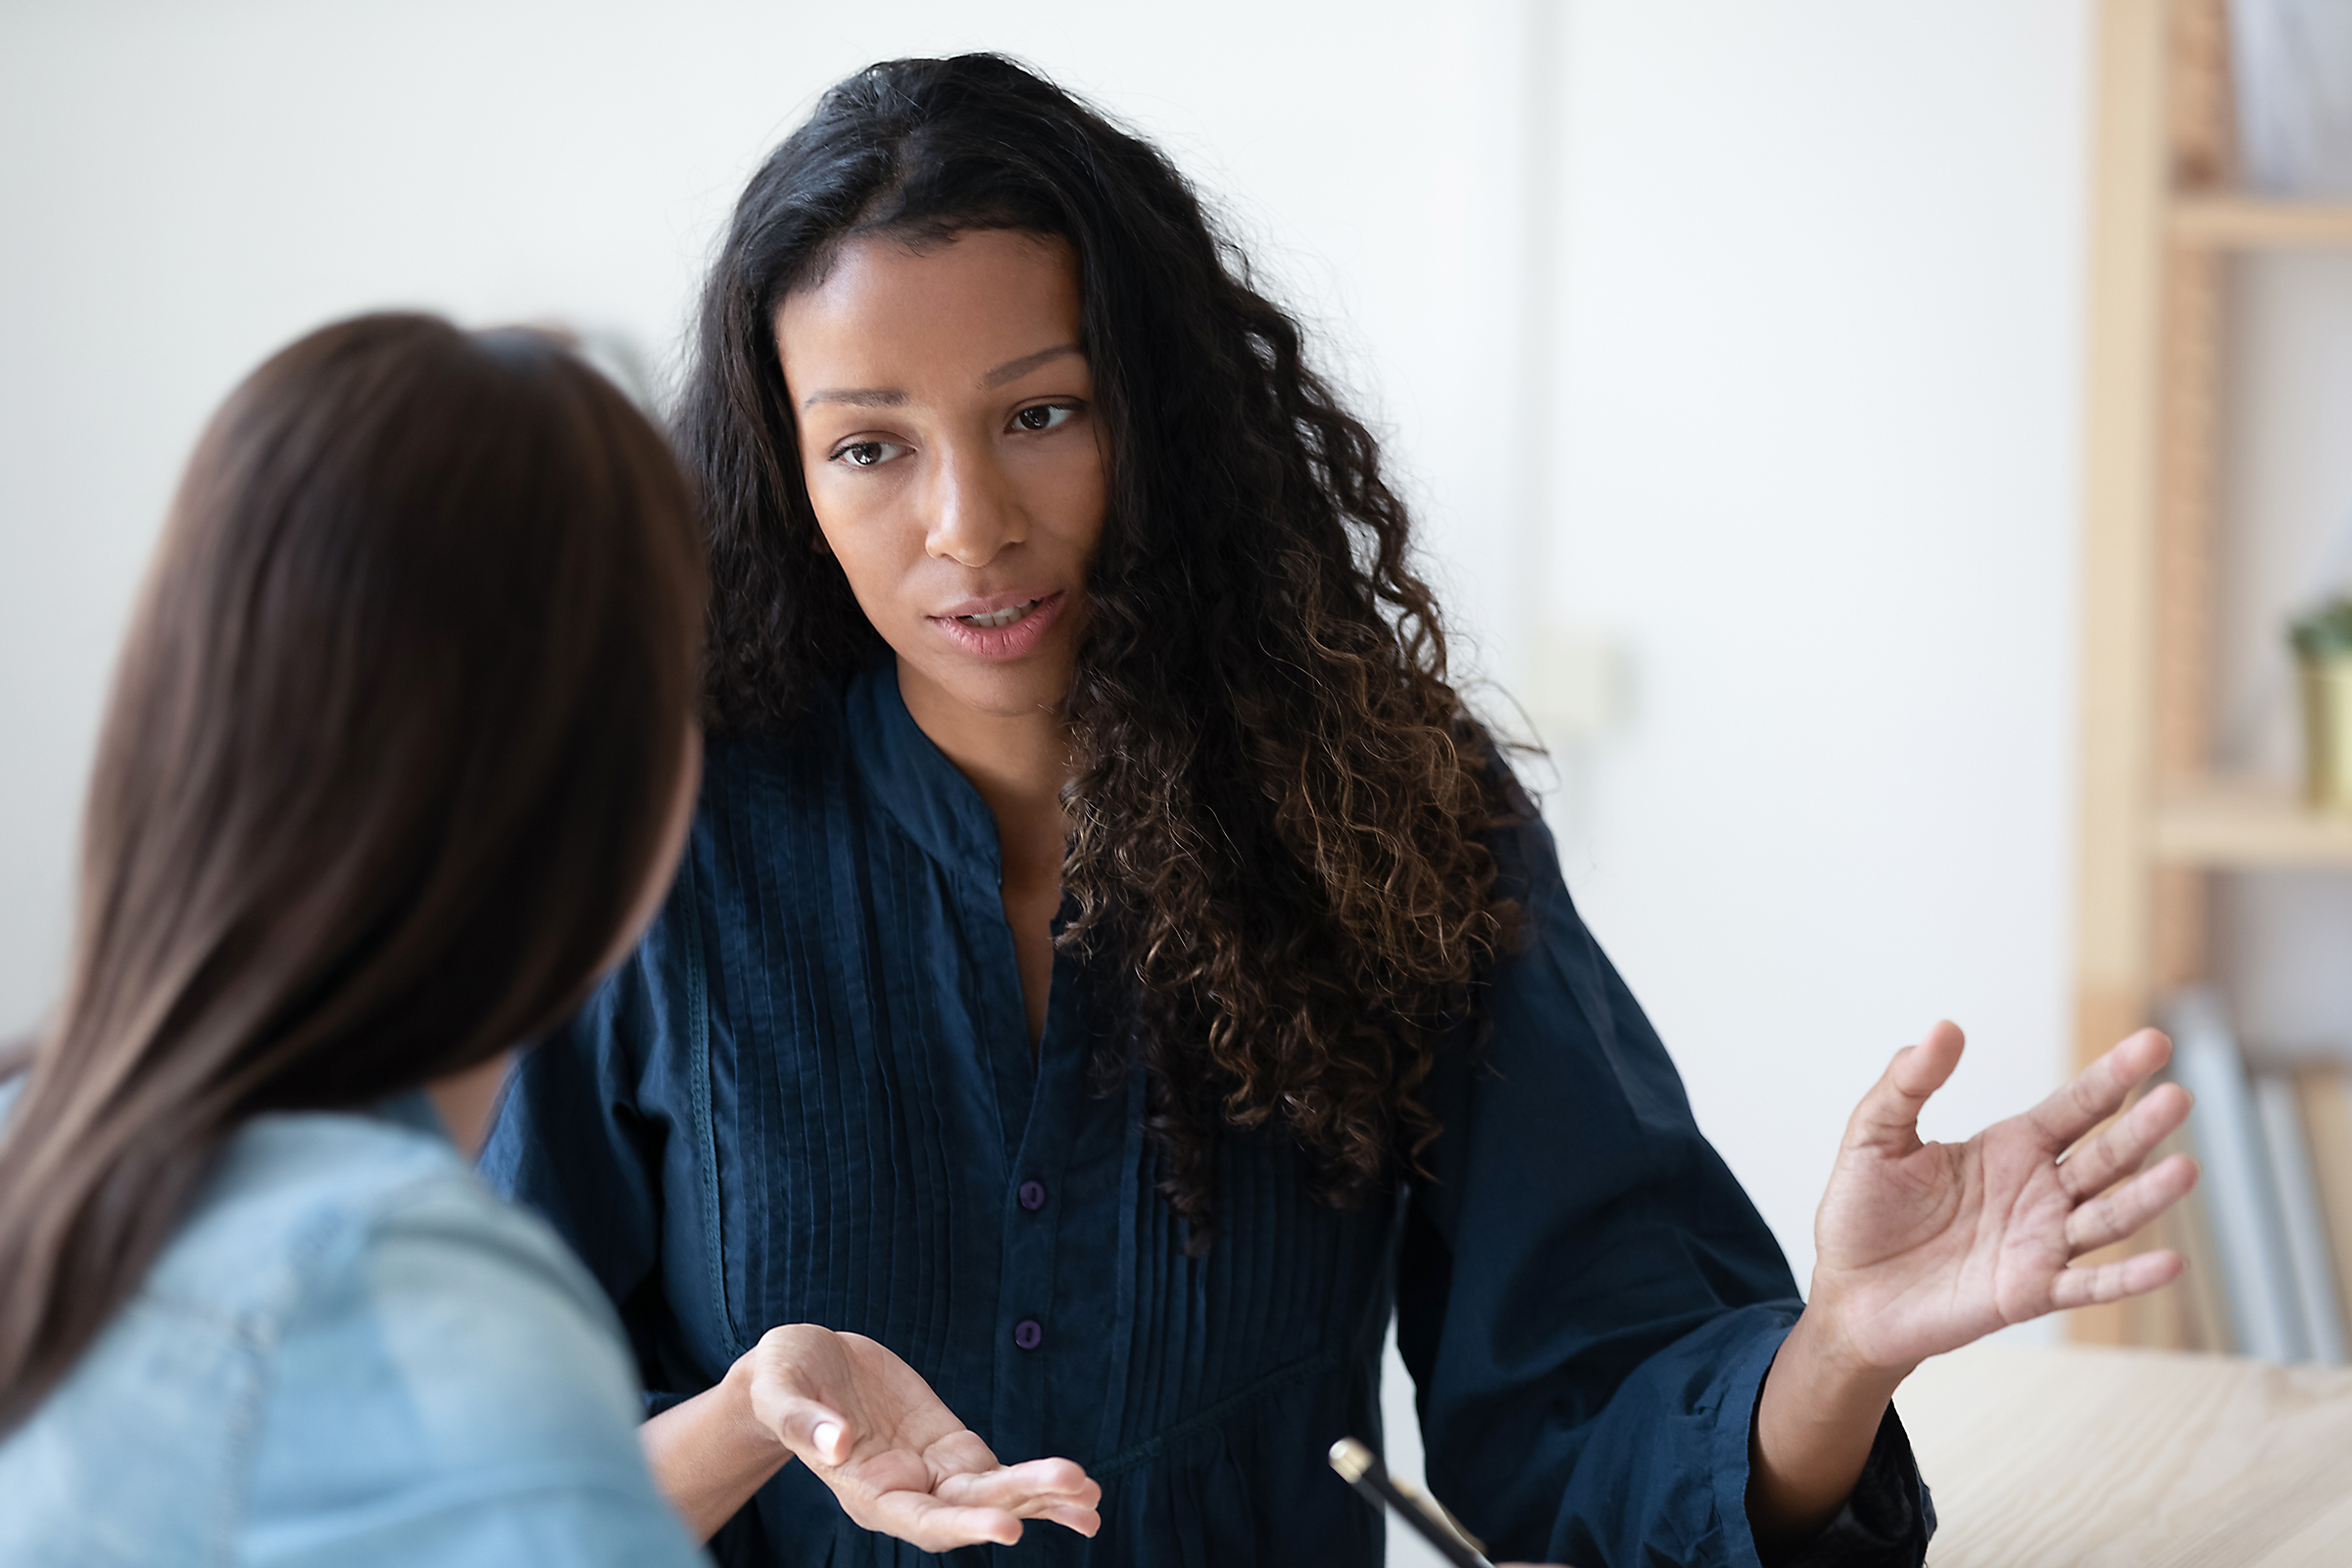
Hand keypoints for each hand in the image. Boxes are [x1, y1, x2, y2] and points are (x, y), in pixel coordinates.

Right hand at [740, 1324, 1101, 1549]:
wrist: (803, 1366)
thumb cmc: (783, 1379)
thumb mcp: (782, 1391)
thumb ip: (804, 1421)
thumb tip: (835, 1442)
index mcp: (863, 1491)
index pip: (920, 1521)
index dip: (964, 1526)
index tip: (1008, 1527)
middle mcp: (905, 1493)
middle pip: (971, 1509)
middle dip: (1023, 1500)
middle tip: (1077, 1488)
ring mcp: (932, 1473)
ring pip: (995, 1496)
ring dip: (1043, 1498)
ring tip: (1092, 1499)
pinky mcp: (950, 1447)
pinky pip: (999, 1474)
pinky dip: (1037, 1482)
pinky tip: (1080, 1491)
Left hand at [1806, 1022, 2197, 1374]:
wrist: (1848, 1292)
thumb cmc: (1864, 1211)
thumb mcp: (1874, 1134)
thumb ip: (1908, 1082)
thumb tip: (1945, 1027)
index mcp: (2011, 1147)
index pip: (2077, 1106)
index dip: (2114, 1076)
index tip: (2155, 1043)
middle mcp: (2040, 1192)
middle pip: (2106, 1156)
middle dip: (2142, 1127)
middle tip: (2178, 1097)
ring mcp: (2041, 1243)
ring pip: (2109, 1216)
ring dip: (2147, 1195)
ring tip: (2186, 1169)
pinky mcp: (2029, 1293)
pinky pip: (2089, 1285)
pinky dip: (2128, 1279)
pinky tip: (2169, 1264)